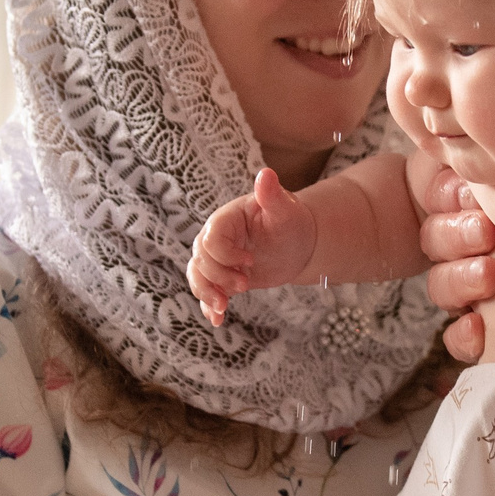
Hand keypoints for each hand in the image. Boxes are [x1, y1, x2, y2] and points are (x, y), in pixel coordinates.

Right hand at [187, 167, 315, 323]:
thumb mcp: (285, 210)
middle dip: (219, 277)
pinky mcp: (223, 277)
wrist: (298, 243)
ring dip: (207, 294)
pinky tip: (217, 320)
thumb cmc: (292, 221)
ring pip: (197, 277)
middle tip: (246, 283)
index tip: (250, 260)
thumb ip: (272, 195)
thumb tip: (265, 175)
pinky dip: (208, 306)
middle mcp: (216, 238)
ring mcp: (217, 259)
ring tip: (224, 308)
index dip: (226, 255)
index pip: (211, 240)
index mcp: (226, 219)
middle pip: (200, 260)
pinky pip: (206, 292)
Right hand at [418, 165, 494, 362]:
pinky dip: (462, 335)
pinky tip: (478, 328)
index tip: (472, 194)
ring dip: (459, 278)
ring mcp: (472, 288)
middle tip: (485, 231)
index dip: (445, 195)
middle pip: (434, 240)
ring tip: (488, 274)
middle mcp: (468, 245)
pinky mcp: (484, 330)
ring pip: (441, 285)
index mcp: (474, 204)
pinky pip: (456, 338)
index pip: (438, 197)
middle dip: (455, 233)